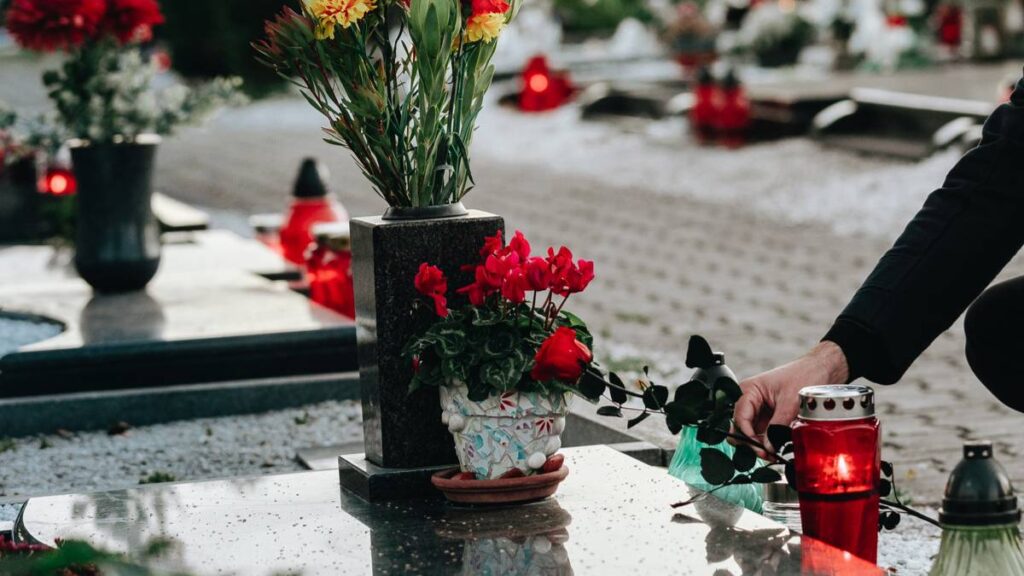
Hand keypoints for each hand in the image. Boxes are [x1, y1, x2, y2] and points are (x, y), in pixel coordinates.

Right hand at [731, 341, 848, 457]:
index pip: (739, 417)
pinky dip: (767, 442)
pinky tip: (776, 448)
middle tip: (765, 453)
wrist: (821, 370)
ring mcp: (758, 410)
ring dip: (759, 445)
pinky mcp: (768, 417)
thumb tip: (769, 447)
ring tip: (773, 454)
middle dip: (750, 442)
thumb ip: (777, 426)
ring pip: (750, 433)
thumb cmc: (804, 376)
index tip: (760, 449)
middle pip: (739, 427)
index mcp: (748, 390)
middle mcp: (749, 400)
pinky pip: (762, 433)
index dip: (747, 435)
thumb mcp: (790, 402)